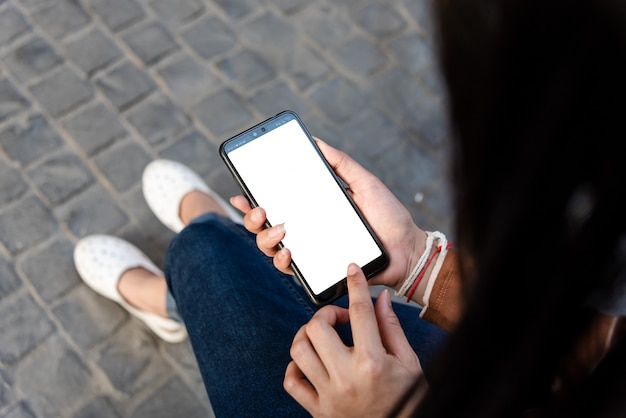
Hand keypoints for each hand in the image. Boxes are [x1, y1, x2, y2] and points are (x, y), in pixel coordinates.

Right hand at [230, 139, 425, 290]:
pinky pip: (291, 269)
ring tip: (279, 229)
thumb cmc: (387, 216)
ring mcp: (310, 250)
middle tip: (260, 209)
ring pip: (271, 248)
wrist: (406, 248)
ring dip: (265, 238)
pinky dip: (282, 261)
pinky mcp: (318, 270)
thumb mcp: (364, 182)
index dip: (253, 200)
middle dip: (252, 218)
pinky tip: (287, 253)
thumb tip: (316, 142)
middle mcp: (306, 230)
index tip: (241, 192)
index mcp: (312, 209)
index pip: (277, 204)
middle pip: (264, 226)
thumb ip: (340, 163)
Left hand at [283, 264, 423, 416]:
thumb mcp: (410, 363)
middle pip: (318, 326)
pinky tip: (310, 361)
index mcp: (373, 363)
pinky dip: (294, 367)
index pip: (360, 312)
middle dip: (328, 312)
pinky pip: (292, 382)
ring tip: (323, 336)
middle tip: (342, 318)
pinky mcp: (318, 410)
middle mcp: (347, 377)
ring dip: (307, 335)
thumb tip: (380, 298)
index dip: (356, 285)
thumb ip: (392, 328)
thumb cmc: (408, 401)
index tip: (352, 270)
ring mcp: (329, 395)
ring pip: (299, 351)